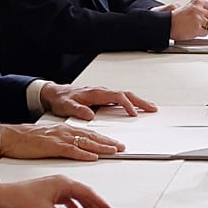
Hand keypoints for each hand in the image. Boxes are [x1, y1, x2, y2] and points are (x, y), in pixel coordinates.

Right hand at [0, 123, 123, 160]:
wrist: (11, 137)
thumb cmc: (28, 139)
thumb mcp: (51, 138)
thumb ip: (64, 141)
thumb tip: (77, 147)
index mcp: (66, 129)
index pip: (90, 134)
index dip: (104, 139)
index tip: (116, 143)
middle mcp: (66, 131)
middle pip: (92, 137)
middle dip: (108, 142)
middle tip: (122, 147)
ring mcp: (60, 138)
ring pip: (85, 142)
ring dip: (101, 147)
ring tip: (114, 151)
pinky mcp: (52, 147)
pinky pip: (71, 150)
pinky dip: (83, 153)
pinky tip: (92, 156)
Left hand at [0, 176, 111, 207]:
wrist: (4, 197)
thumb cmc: (22, 198)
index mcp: (64, 182)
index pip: (87, 192)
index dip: (99, 201)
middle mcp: (61, 183)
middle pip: (83, 193)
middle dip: (94, 203)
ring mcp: (55, 188)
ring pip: (75, 196)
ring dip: (84, 205)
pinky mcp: (49, 194)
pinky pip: (67, 199)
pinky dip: (73, 206)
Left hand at [40, 83, 156, 120]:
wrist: (55, 94)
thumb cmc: (62, 99)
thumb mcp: (66, 106)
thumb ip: (78, 110)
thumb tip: (90, 115)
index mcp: (96, 93)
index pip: (117, 96)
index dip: (127, 105)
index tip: (134, 114)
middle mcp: (102, 92)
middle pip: (127, 94)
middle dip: (141, 101)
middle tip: (152, 109)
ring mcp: (104, 94)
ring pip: (126, 95)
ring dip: (138, 101)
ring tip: (149, 108)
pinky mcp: (103, 98)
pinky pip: (121, 98)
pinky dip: (131, 102)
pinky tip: (135, 107)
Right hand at [168, 0, 207, 40]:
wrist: (166, 24)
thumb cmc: (174, 18)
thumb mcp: (187, 7)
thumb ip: (198, 9)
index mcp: (197, 3)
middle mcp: (199, 9)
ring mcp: (198, 19)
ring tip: (202, 28)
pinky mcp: (197, 28)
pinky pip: (205, 32)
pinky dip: (202, 34)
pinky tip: (196, 32)